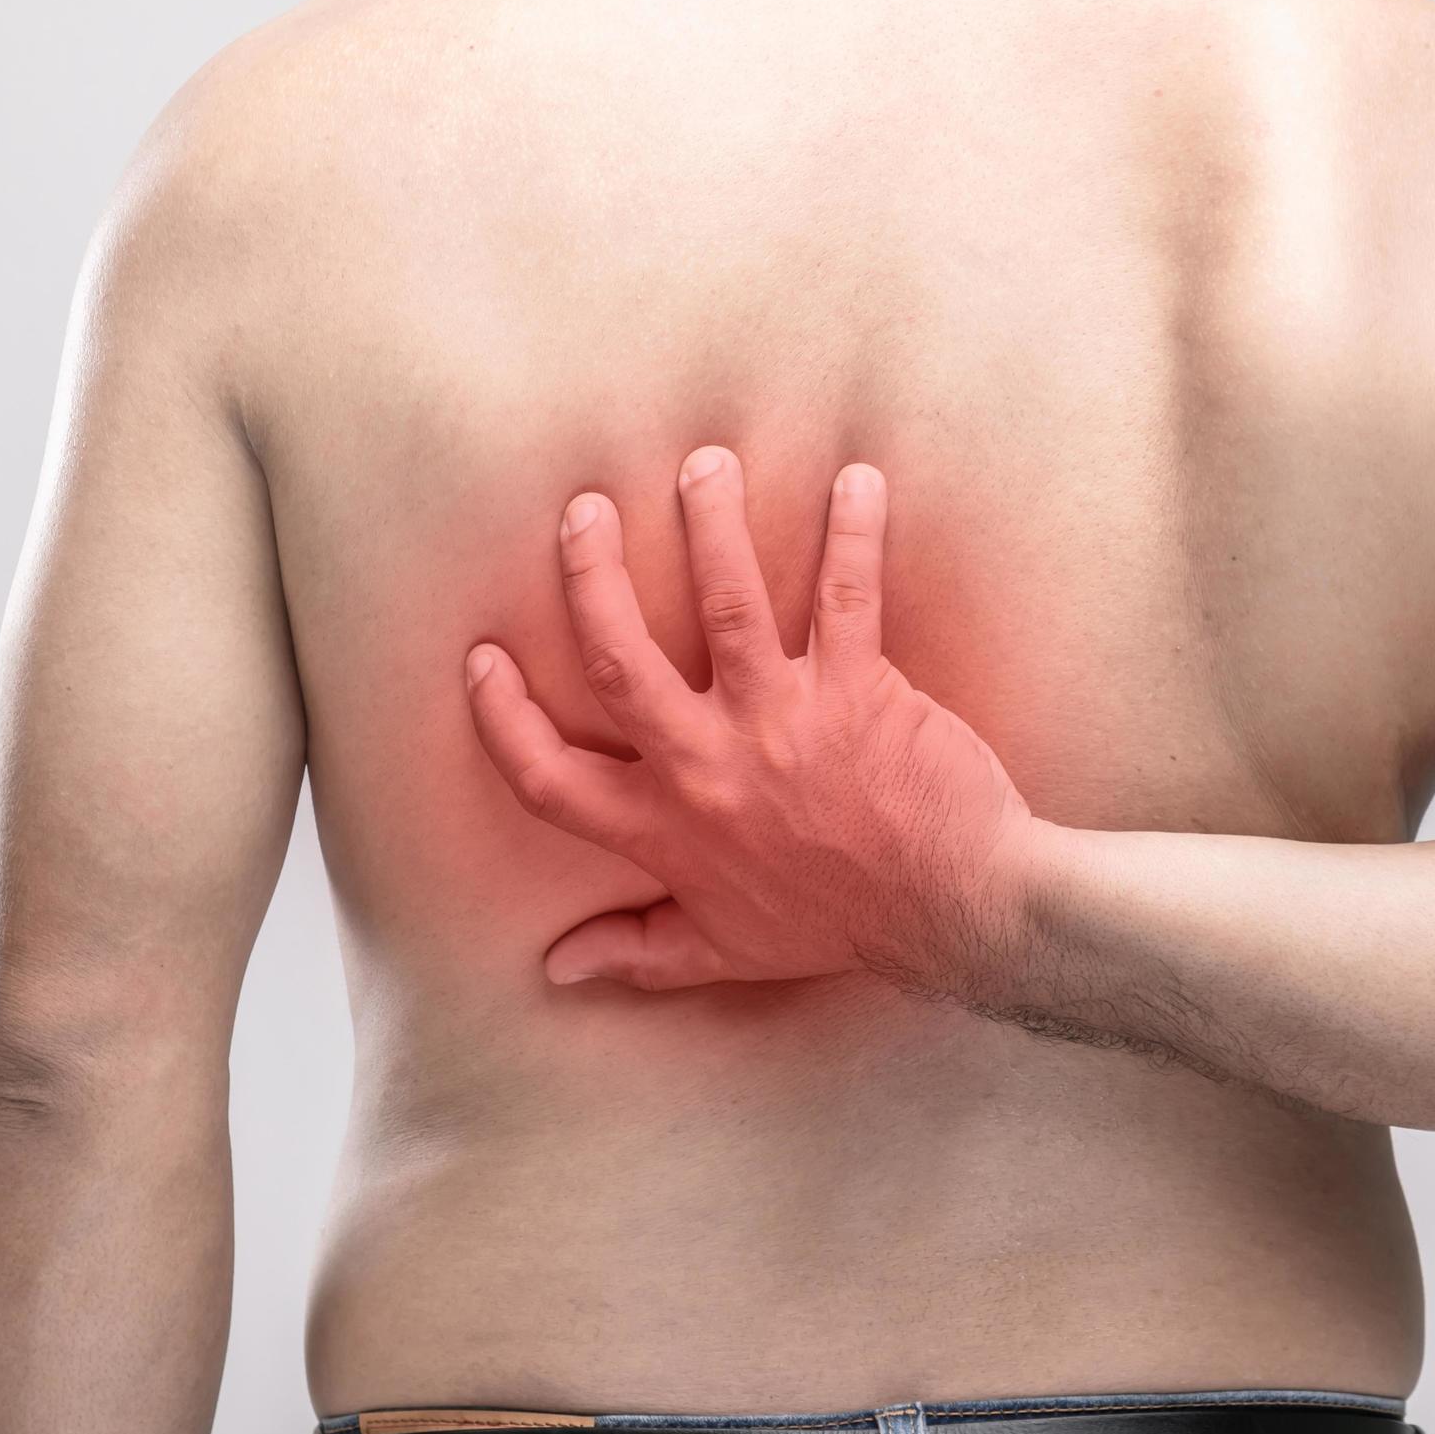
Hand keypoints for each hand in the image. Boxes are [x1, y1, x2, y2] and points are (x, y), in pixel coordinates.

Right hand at [463, 446, 1040, 993]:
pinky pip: (850, 593)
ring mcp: (781, 719)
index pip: (551, 777)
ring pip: (728, 603)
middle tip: (585, 512)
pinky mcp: (857, 687)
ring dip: (712, 525)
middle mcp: (707, 766)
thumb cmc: (837, 925)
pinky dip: (856, 531)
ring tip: (706, 465)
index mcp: (665, 827)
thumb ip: (637, 951)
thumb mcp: (722, 951)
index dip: (503, 719)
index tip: (482, 661)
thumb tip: (557, 968)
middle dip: (590, 576)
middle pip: (619, 657)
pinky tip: (858, 478)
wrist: (952, 912)